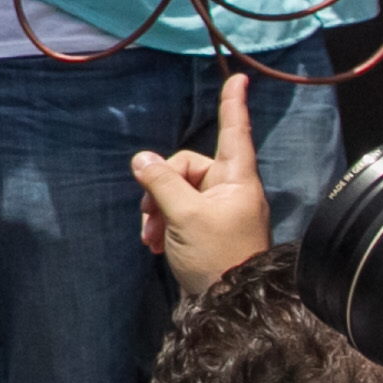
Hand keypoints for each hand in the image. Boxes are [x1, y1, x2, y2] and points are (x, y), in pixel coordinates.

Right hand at [134, 73, 275, 297]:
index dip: (234, 104)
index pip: (235, 132)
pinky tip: (156, 244)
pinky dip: (165, 225)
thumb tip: (142, 160)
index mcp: (236, 179)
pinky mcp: (209, 229)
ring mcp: (221, 210)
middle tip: (149, 217)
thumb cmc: (217, 255)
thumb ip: (161, 183)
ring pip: (179, 191)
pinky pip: (180, 212)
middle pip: (188, 166)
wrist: (232, 304)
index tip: (241, 78)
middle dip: (160, 187)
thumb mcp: (183, 215)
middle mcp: (231, 189)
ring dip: (158, 210)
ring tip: (152, 236)